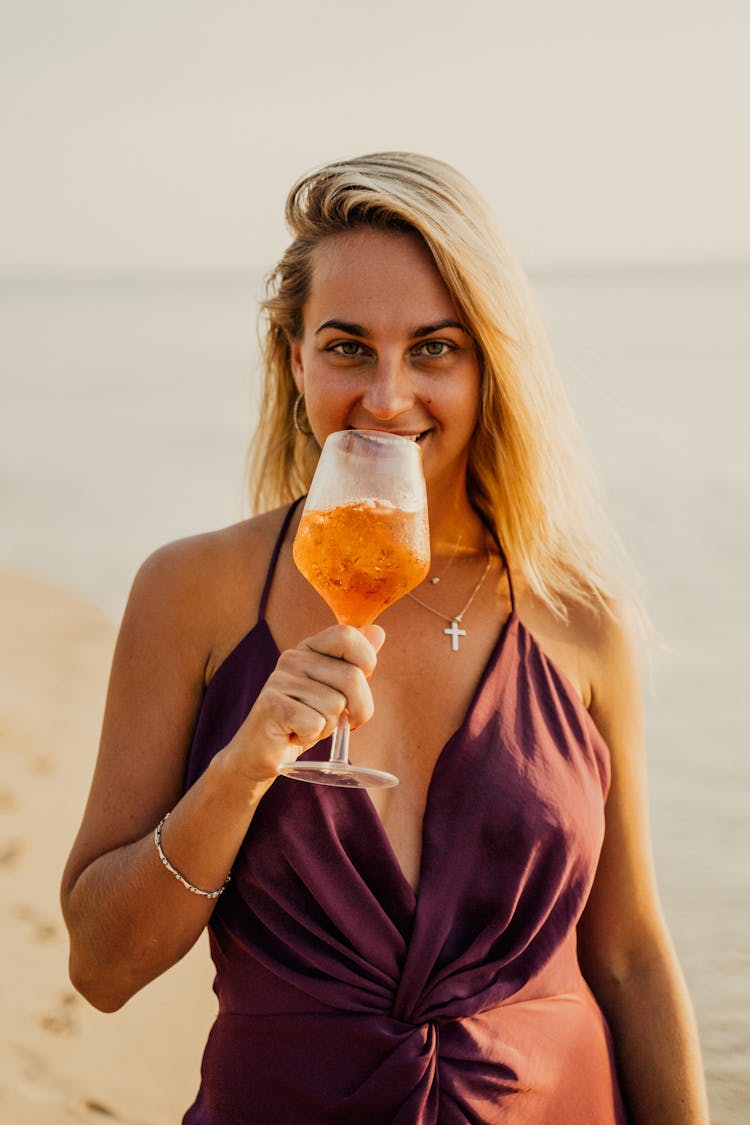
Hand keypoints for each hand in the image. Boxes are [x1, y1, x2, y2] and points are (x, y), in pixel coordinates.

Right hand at [220, 624, 384, 786]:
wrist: (262, 752)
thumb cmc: (304, 719)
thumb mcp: (335, 690)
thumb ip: (355, 662)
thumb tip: (378, 630)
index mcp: (309, 648)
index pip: (347, 635)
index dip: (366, 661)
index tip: (357, 686)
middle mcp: (292, 658)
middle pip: (352, 677)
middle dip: (358, 709)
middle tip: (340, 722)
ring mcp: (280, 680)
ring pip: (336, 705)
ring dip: (329, 726)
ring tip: (308, 726)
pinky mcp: (272, 706)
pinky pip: (316, 723)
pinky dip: (312, 736)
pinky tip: (295, 734)